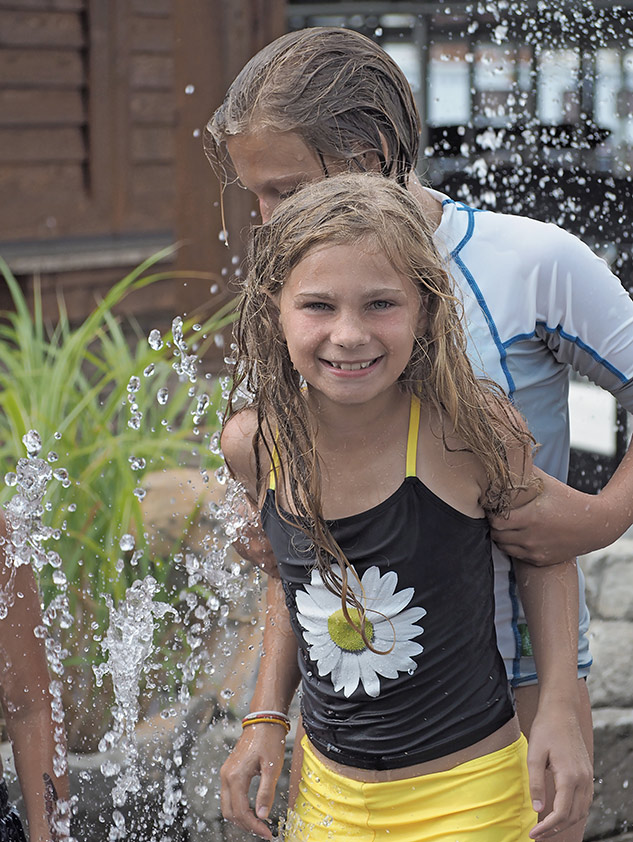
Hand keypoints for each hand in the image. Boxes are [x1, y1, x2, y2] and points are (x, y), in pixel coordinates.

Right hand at [220, 723, 286, 839]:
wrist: (264, 720)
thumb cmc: (269, 740)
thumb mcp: (272, 768)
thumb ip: (266, 792)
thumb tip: (262, 816)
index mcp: (236, 776)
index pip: (241, 812)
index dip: (254, 826)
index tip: (268, 833)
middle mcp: (226, 776)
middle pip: (230, 813)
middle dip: (246, 825)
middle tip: (264, 831)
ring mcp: (226, 773)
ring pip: (227, 806)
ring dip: (241, 818)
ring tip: (259, 824)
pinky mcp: (229, 771)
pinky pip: (229, 796)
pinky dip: (238, 808)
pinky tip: (252, 810)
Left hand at [489, 469, 609, 564]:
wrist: (594, 526)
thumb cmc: (569, 500)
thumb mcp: (547, 483)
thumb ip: (526, 472)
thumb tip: (507, 458)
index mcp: (531, 517)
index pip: (496, 521)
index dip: (491, 514)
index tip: (493, 507)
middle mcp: (531, 537)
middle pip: (496, 535)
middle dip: (493, 525)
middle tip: (496, 516)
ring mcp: (535, 551)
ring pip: (504, 547)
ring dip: (501, 537)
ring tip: (505, 526)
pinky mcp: (539, 560)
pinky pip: (516, 555)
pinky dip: (512, 546)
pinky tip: (517, 535)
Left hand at [526, 705, 592, 838]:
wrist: (562, 711)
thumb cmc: (546, 729)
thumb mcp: (534, 754)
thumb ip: (536, 783)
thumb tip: (537, 809)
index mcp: (570, 776)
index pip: (561, 813)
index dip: (547, 827)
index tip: (533, 834)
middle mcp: (583, 780)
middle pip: (573, 816)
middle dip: (555, 829)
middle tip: (537, 835)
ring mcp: (587, 777)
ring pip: (581, 811)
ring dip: (565, 823)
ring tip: (546, 828)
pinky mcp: (587, 773)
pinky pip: (584, 801)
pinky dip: (573, 812)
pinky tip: (560, 813)